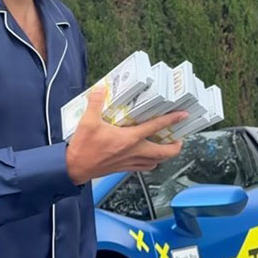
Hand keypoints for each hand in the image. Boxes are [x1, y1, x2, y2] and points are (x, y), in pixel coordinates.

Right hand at [65, 86, 187, 184]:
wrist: (75, 167)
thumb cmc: (83, 147)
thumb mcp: (88, 121)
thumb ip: (95, 103)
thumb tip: (100, 89)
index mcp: (129, 138)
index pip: (155, 127)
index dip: (171, 120)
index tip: (182, 115)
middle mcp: (133, 151)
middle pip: (163, 153)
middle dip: (175, 147)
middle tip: (179, 139)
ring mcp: (130, 162)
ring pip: (156, 162)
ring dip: (164, 156)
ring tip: (167, 148)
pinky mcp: (124, 168)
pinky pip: (144, 168)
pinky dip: (150, 163)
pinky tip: (148, 157)